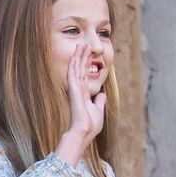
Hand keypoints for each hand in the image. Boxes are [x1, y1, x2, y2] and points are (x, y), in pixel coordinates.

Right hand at [58, 43, 105, 166]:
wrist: (84, 132)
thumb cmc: (90, 126)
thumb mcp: (98, 111)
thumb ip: (99, 102)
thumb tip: (102, 95)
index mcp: (83, 95)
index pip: (83, 76)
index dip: (85, 65)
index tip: (86, 54)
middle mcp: (77, 91)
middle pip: (79, 70)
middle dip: (81, 57)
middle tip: (82, 44)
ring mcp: (75, 90)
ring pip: (76, 69)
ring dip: (78, 57)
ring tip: (80, 45)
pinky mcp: (73, 91)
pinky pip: (73, 74)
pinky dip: (74, 64)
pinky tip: (76, 56)